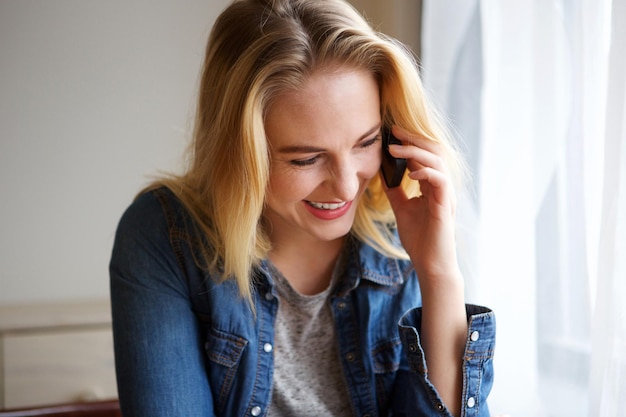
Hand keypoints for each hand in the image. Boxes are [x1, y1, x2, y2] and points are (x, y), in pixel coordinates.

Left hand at [382, 126, 459, 280]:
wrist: (430, 264)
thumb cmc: (419, 239)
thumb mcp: (402, 208)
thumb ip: (395, 190)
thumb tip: (381, 172)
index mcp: (433, 186)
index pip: (426, 155)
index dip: (411, 142)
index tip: (392, 133)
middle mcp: (442, 187)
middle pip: (434, 152)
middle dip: (414, 140)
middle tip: (395, 132)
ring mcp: (446, 195)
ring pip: (438, 162)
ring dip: (416, 153)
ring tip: (395, 150)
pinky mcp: (446, 206)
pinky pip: (441, 181)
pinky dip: (427, 173)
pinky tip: (410, 173)